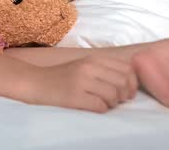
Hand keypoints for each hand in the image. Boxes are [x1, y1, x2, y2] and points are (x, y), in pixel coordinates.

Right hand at [23, 55, 137, 112]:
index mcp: (94, 59)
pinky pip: (100, 106)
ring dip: (113, 103)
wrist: (36, 82)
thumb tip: (129, 81)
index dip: (132, 82)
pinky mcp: (74, 96)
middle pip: (122, 82)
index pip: (126, 68)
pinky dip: (102, 109)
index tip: (128, 91)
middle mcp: (89, 67)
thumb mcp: (84, 65)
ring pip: (113, 94)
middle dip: (124, 95)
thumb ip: (105, 69)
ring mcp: (81, 81)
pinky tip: (95, 107)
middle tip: (118, 100)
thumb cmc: (62, 77)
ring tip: (105, 103)